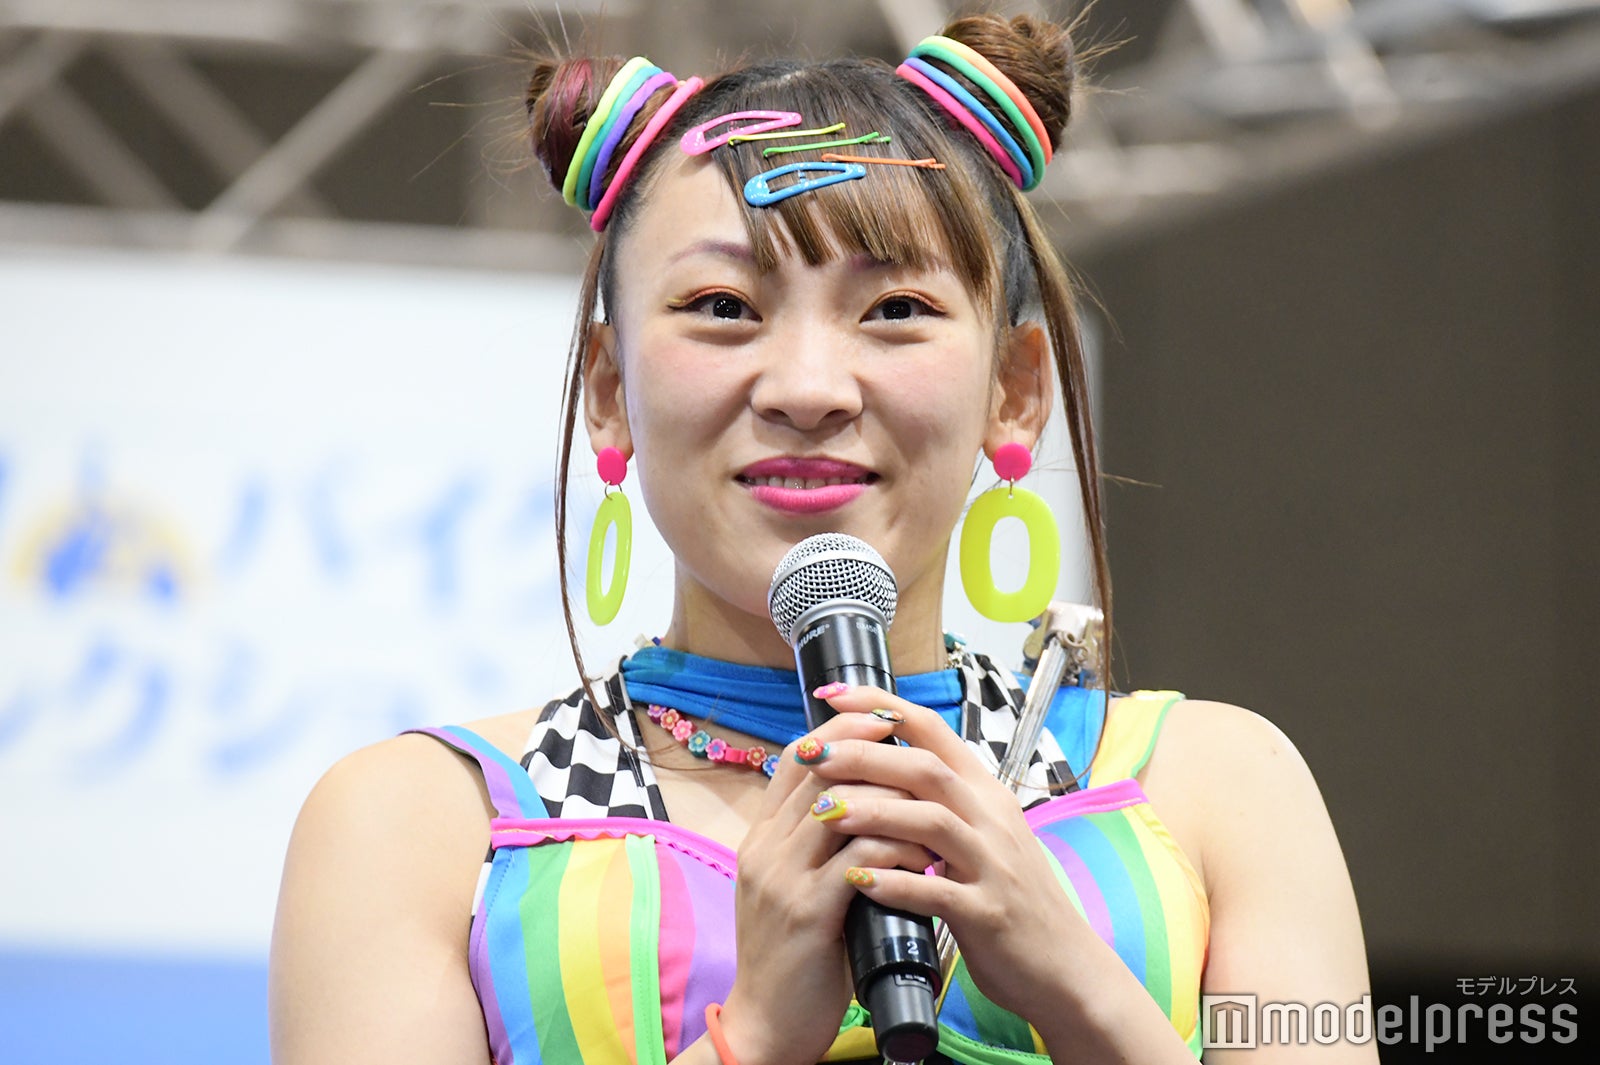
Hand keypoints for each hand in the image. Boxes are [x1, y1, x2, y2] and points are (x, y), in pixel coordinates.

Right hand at [717, 707, 932, 1064]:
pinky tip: (924, 855)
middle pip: (817, 771)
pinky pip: (858, 859)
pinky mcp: (807, 913)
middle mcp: (764, 850)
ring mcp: (781, 879)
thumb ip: (816, 847)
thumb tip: (864, 804)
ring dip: (893, 799)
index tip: (882, 719)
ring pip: (840, 806)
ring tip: (933, 807)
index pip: (794, 761)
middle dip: (871, 749)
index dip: (839, 732)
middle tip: (918, 745)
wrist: (768, 1026)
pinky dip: (896, 848)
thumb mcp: (794, 890)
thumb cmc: (795, 960)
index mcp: (760, 840)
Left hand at [793, 684, 1097, 1026]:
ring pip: (931, 821)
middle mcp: (991, 818)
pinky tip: (856, 881)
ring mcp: (993, 865)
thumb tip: (881, 766)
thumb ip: (941, 801)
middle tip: (811, 754)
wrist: (1066, 966)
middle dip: (864, 755)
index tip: (831, 694)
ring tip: (823, 813)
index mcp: (984, 792)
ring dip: (873, 812)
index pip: (932, 729)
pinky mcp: (989, 914)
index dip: (880, 706)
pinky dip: (895, 883)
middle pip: (926, 768)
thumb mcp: (983, 835)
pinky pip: (938, 892)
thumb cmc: (1011, 898)